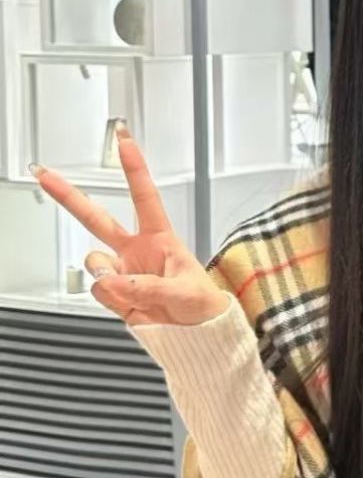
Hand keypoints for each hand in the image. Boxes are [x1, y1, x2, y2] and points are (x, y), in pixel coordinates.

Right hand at [31, 130, 229, 327]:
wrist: (198, 336)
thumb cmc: (202, 305)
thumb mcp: (185, 291)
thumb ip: (148, 286)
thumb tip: (114, 281)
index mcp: (160, 238)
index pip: (145, 197)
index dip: (134, 169)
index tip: (123, 141)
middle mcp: (136, 251)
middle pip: (97, 218)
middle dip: (70, 196)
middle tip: (45, 175)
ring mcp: (122, 272)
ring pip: (94, 262)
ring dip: (106, 273)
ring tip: (131, 288)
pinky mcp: (115, 294)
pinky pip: (100, 290)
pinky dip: (112, 297)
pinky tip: (130, 301)